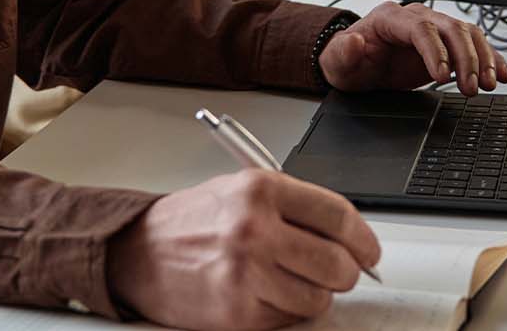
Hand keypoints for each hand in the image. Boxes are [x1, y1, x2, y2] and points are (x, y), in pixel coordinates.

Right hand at [107, 169, 379, 329]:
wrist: (137, 254)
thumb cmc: (192, 223)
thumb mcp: (242, 191)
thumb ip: (296, 208)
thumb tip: (351, 237)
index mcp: (261, 190)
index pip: (339, 216)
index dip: (364, 239)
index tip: (369, 252)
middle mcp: (254, 229)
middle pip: (338, 263)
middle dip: (346, 272)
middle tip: (337, 272)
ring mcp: (247, 275)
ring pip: (319, 299)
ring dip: (314, 295)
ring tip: (288, 281)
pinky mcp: (238, 314)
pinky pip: (290, 320)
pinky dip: (286, 312)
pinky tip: (264, 294)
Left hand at [319, 1, 506, 96]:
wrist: (356, 65)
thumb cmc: (349, 62)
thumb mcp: (337, 62)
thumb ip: (343, 52)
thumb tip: (353, 41)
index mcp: (390, 18)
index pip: (421, 27)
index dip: (435, 50)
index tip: (442, 76)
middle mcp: (416, 18)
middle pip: (451, 28)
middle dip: (466, 58)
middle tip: (472, 87)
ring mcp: (434, 31)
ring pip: (468, 35)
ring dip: (483, 59)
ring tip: (489, 84)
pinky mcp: (446, 47)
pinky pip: (474, 47)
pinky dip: (491, 59)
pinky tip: (501, 75)